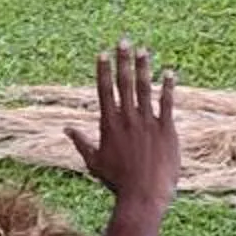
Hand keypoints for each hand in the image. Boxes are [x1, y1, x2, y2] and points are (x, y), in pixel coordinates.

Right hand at [63, 41, 180, 211]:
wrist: (143, 195)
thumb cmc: (117, 182)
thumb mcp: (94, 162)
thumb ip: (81, 142)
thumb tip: (66, 129)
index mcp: (109, 124)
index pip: (104, 90)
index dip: (103, 70)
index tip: (102, 53)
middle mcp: (127, 118)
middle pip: (123, 83)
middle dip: (123, 60)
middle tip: (123, 41)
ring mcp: (147, 123)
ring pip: (144, 89)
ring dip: (143, 68)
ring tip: (144, 50)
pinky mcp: (166, 130)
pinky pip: (167, 104)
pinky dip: (168, 87)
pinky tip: (169, 73)